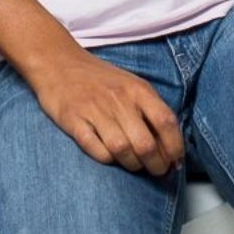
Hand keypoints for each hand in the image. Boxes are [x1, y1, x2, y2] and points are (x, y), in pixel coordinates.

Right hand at [28, 48, 185, 177]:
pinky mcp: (73, 121)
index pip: (166, 121)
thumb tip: (171, 146)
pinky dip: (107, 159)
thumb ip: (149, 110)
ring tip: (134, 165)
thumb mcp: (130, 84)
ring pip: (121, 150)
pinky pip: (96, 150)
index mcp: (137, 89)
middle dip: (156, 164)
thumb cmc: (99, 78)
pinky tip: (110, 157)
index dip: (175, 146)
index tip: (175, 161)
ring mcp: (95, 110)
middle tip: (157, 171)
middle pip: (145, 143)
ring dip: (132, 165)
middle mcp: (118, 99)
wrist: (58, 62)